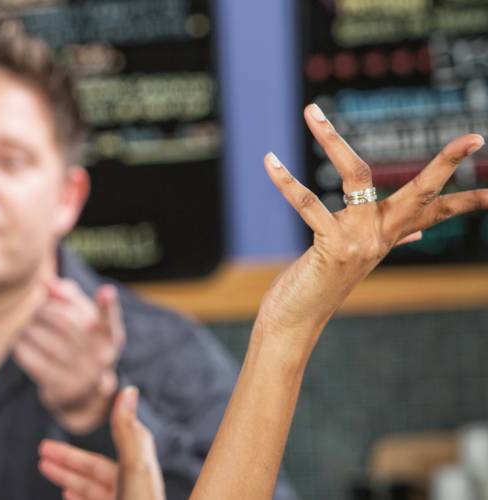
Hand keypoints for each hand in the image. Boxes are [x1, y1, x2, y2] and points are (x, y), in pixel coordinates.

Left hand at [14, 278, 125, 433]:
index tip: (106, 291)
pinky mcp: (62, 389)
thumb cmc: (79, 346)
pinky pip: (33, 361)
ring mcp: (82, 375)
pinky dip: (21, 347)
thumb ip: (69, 297)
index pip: (109, 319)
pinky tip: (20, 342)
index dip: (108, 305)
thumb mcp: (83, 322)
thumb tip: (47, 283)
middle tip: (33, 308)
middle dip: (43, 311)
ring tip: (24, 325)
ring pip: (45, 341)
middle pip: (64, 322)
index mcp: (109, 337)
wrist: (81, 394)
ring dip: (29, 328)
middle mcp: (100, 357)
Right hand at [37, 387, 164, 499]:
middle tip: (42, 450)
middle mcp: (133, 488)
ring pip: (92, 488)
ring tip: (44, 467)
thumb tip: (129, 390)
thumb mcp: (134, 468)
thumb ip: (127, 432)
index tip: (71, 424)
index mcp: (141, 473)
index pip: (109, 451)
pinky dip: (78, 496)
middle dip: (67, 459)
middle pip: (96, 470)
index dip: (89, 436)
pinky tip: (66, 493)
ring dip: (67, 477)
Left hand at [258, 105, 486, 339]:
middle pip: (422, 190)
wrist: (295, 321)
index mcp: (389, 235)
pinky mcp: (332, 246)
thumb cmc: (320, 284)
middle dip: (447, 162)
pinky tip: (270, 160)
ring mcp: (359, 240)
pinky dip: (286, 181)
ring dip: (331, 139)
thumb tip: (419, 232)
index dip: (470, 198)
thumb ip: (388, 240)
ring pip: (356, 175)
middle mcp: (381, 236)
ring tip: (312, 112)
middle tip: (474, 137)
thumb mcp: (357, 257)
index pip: (439, 211)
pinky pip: (308, 203)